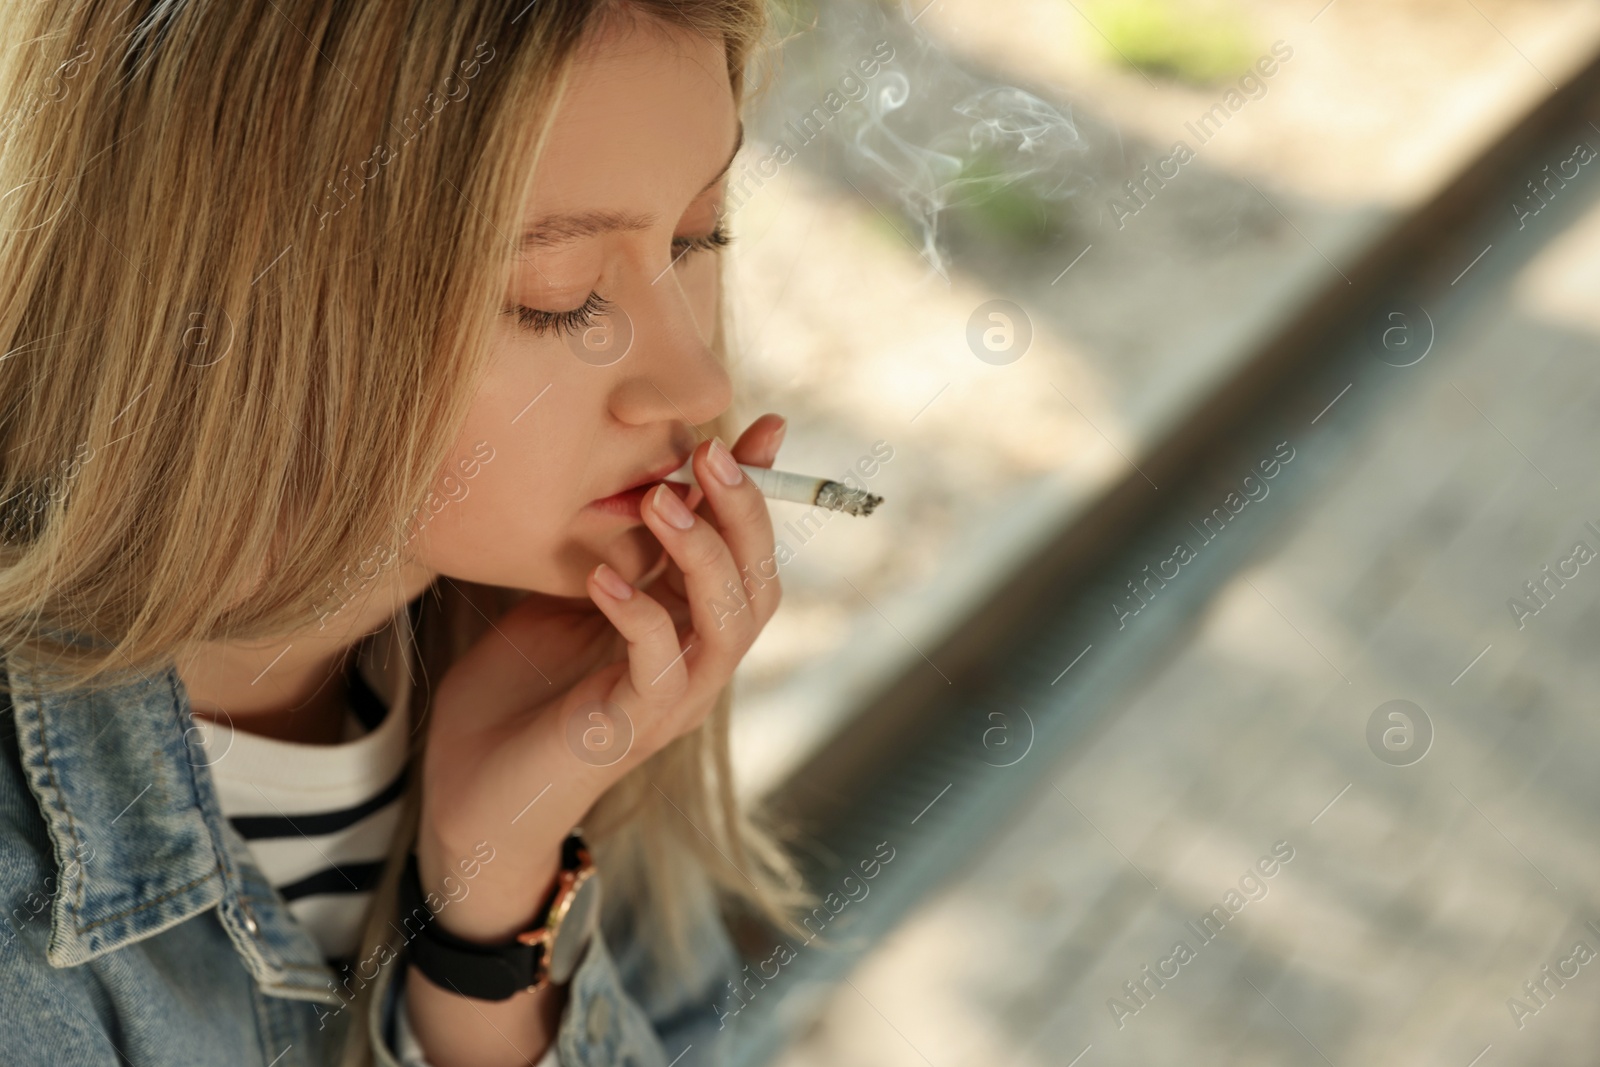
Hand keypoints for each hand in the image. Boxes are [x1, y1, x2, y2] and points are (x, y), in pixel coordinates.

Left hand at [414, 414, 786, 941]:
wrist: (470, 791)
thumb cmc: (516, 691)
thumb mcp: (566, 596)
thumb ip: (609, 546)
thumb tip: (627, 469)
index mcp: (688, 627)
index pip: (747, 551)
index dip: (761, 491)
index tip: (761, 426)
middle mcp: (697, 663)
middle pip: (759, 583)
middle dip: (744, 512)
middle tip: (708, 452)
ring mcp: (671, 701)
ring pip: (729, 624)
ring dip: (704, 556)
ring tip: (661, 501)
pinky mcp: (628, 731)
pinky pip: (658, 667)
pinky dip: (638, 615)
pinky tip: (602, 576)